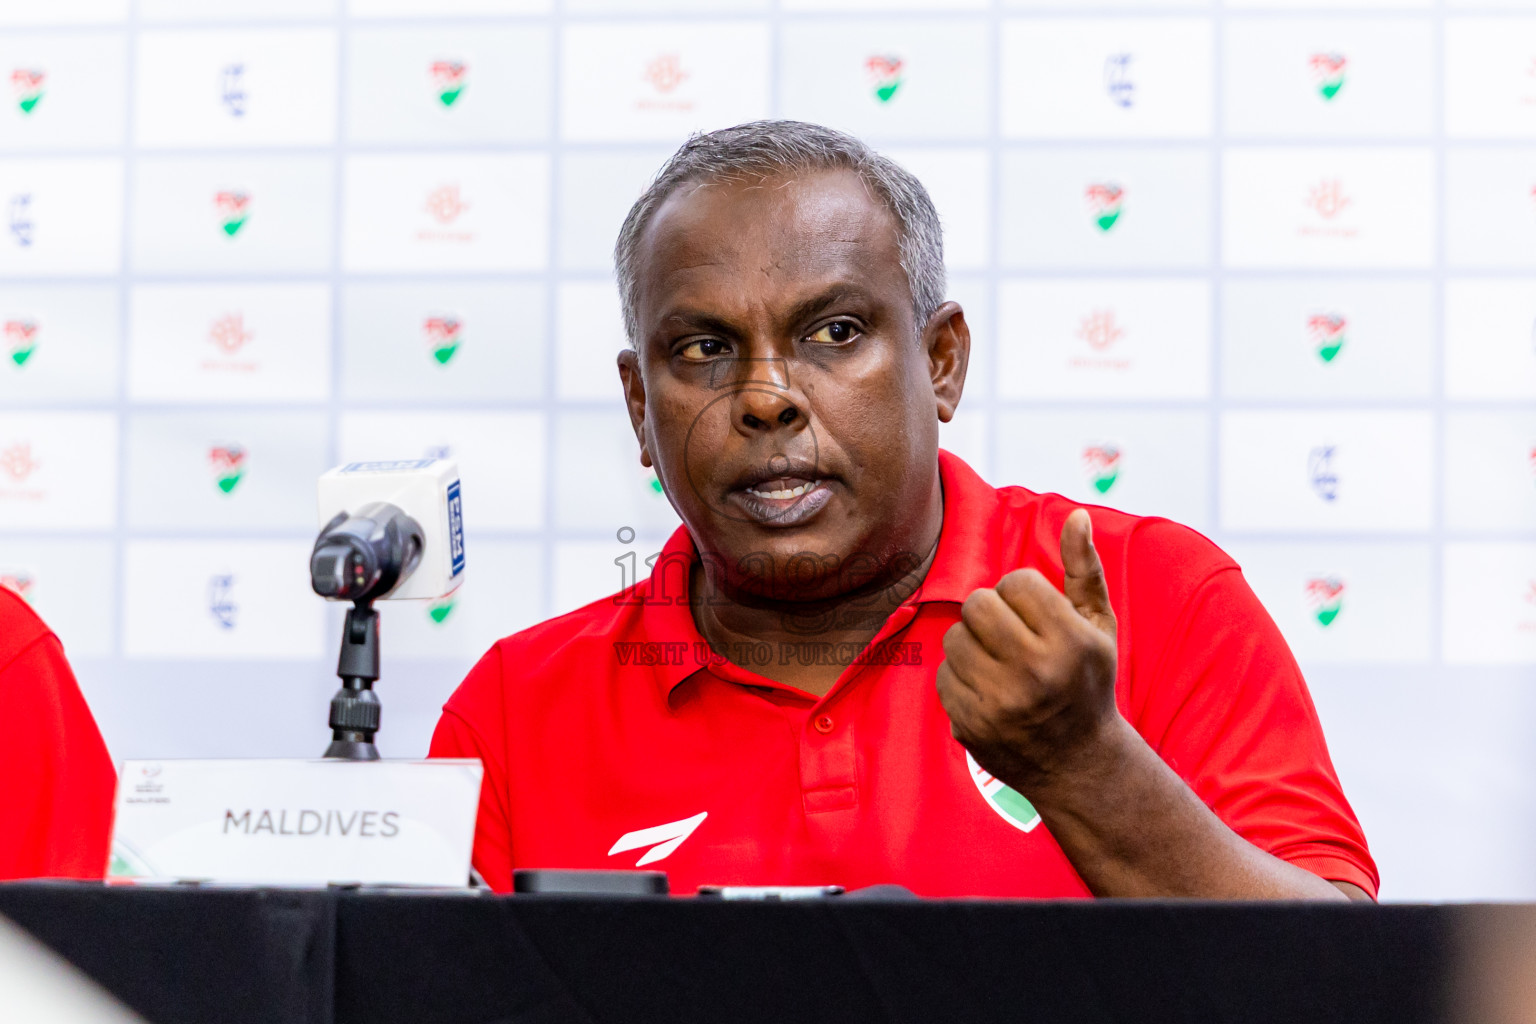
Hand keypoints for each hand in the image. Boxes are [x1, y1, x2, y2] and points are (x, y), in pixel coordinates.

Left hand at [936, 508, 1120, 791]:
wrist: (1080, 765)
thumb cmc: (1089, 682)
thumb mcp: (1098, 626)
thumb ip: (1084, 569)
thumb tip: (1076, 515)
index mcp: (1070, 643)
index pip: (1015, 582)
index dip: (1023, 594)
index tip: (1038, 618)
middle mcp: (1034, 673)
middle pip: (978, 604)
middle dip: (992, 613)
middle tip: (1012, 636)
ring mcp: (999, 704)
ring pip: (955, 638)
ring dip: (973, 644)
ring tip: (1002, 663)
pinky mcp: (970, 725)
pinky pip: (943, 674)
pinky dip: (961, 677)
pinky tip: (990, 691)